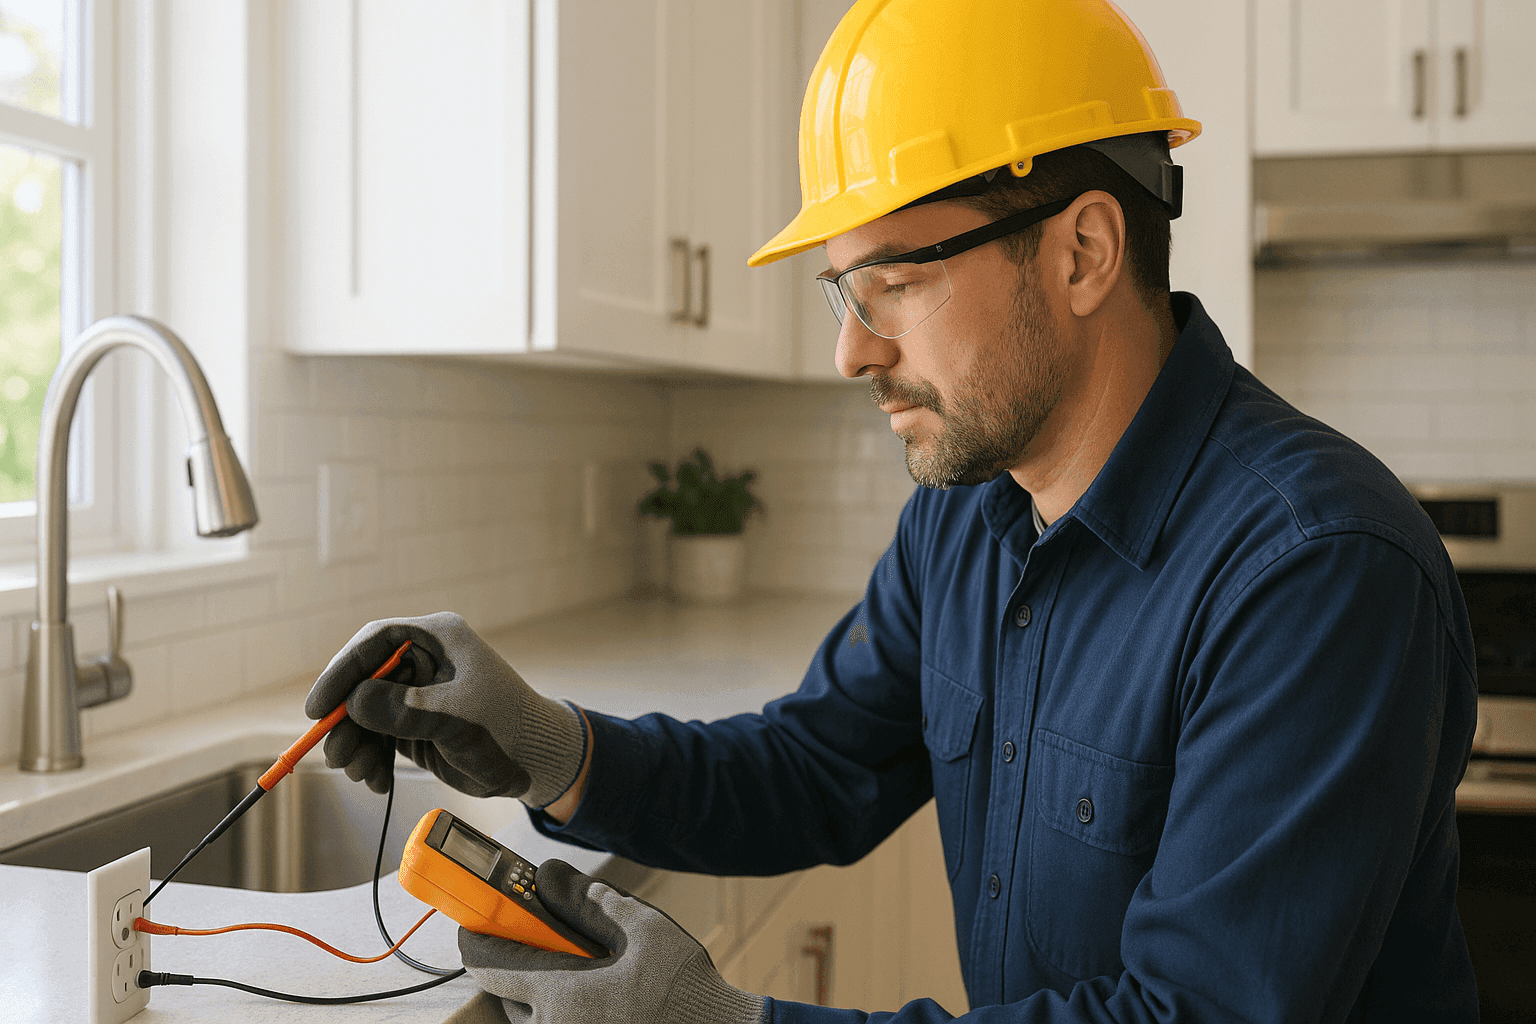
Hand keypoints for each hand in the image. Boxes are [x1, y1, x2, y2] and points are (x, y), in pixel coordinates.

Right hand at [305, 612, 585, 804]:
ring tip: (362, 774)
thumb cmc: (505, 729)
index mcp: (437, 638)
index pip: (375, 642)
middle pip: (362, 681)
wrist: (535, 763)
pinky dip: (373, 760)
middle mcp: (423, 660)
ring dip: (357, 746)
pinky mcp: (416, 724)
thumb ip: (403, 710)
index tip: (318, 707)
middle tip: (336, 755)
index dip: (341, 671)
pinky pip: (379, 737)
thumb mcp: (455, 718)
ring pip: (366, 714)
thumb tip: (351, 702)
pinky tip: (378, 782)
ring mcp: (418, 693)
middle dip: (346, 721)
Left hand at [459, 859, 764, 1023]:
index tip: (478, 917)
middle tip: (545, 936)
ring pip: (529, 1015)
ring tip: (579, 964)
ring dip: (538, 988)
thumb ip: (586, 900)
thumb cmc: (682, 985)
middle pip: (505, 992)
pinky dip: (561, 1007)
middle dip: (517, 961)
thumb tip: (548, 876)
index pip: (488, 965)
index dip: (477, 936)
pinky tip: (597, 991)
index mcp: (559, 994)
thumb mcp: (639, 926)